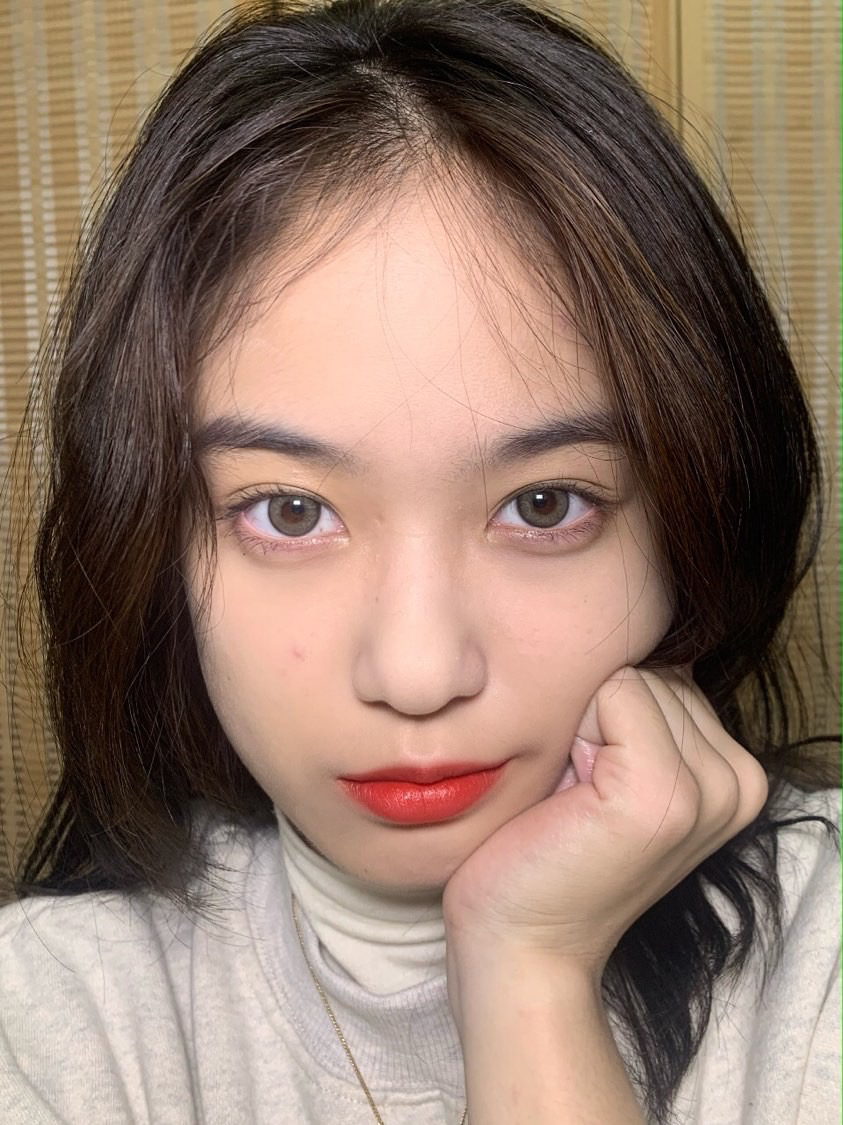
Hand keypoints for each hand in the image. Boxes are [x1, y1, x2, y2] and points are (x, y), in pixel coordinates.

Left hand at [442, 666, 768, 981]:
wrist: (520, 942)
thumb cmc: (546, 848)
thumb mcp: (610, 767)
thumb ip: (641, 711)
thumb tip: (636, 636)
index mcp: (734, 774)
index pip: (666, 670)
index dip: (606, 717)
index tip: (592, 784)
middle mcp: (737, 781)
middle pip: (651, 670)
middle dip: (597, 719)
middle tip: (579, 795)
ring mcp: (706, 790)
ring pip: (630, 678)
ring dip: (582, 727)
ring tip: (575, 797)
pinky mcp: (663, 795)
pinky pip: (615, 691)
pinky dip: (574, 731)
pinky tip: (570, 795)